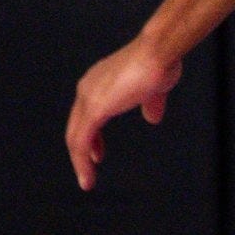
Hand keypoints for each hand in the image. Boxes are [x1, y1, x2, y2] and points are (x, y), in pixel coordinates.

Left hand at [65, 33, 180, 194]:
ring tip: (87, 181)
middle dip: (82, 150)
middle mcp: (88, 88)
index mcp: (98, 82)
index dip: (90, 136)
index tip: (97, 154)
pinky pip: (81, 142)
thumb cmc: (159, 64)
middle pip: (76, 126)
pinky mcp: (94, 110)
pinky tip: (88, 177)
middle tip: (89, 170)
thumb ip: (151, 102)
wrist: (159, 53)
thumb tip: (152, 118)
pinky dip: (81, 162)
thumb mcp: (154, 88)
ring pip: (75, 137)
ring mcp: (88, 98)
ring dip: (80, 162)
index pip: (85, 114)